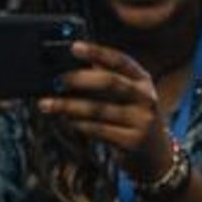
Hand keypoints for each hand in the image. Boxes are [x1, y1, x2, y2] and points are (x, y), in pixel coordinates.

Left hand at [35, 40, 174, 181]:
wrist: (155, 153)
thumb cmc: (131, 117)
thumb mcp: (128, 96)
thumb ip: (106, 80)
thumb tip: (67, 68)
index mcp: (143, 80)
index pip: (121, 61)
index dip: (98, 52)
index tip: (74, 47)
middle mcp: (146, 98)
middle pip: (111, 82)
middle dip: (80, 79)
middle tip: (57, 80)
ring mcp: (142, 120)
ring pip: (99, 109)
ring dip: (68, 106)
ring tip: (46, 104)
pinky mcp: (132, 141)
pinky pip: (98, 130)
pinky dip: (78, 124)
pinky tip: (65, 121)